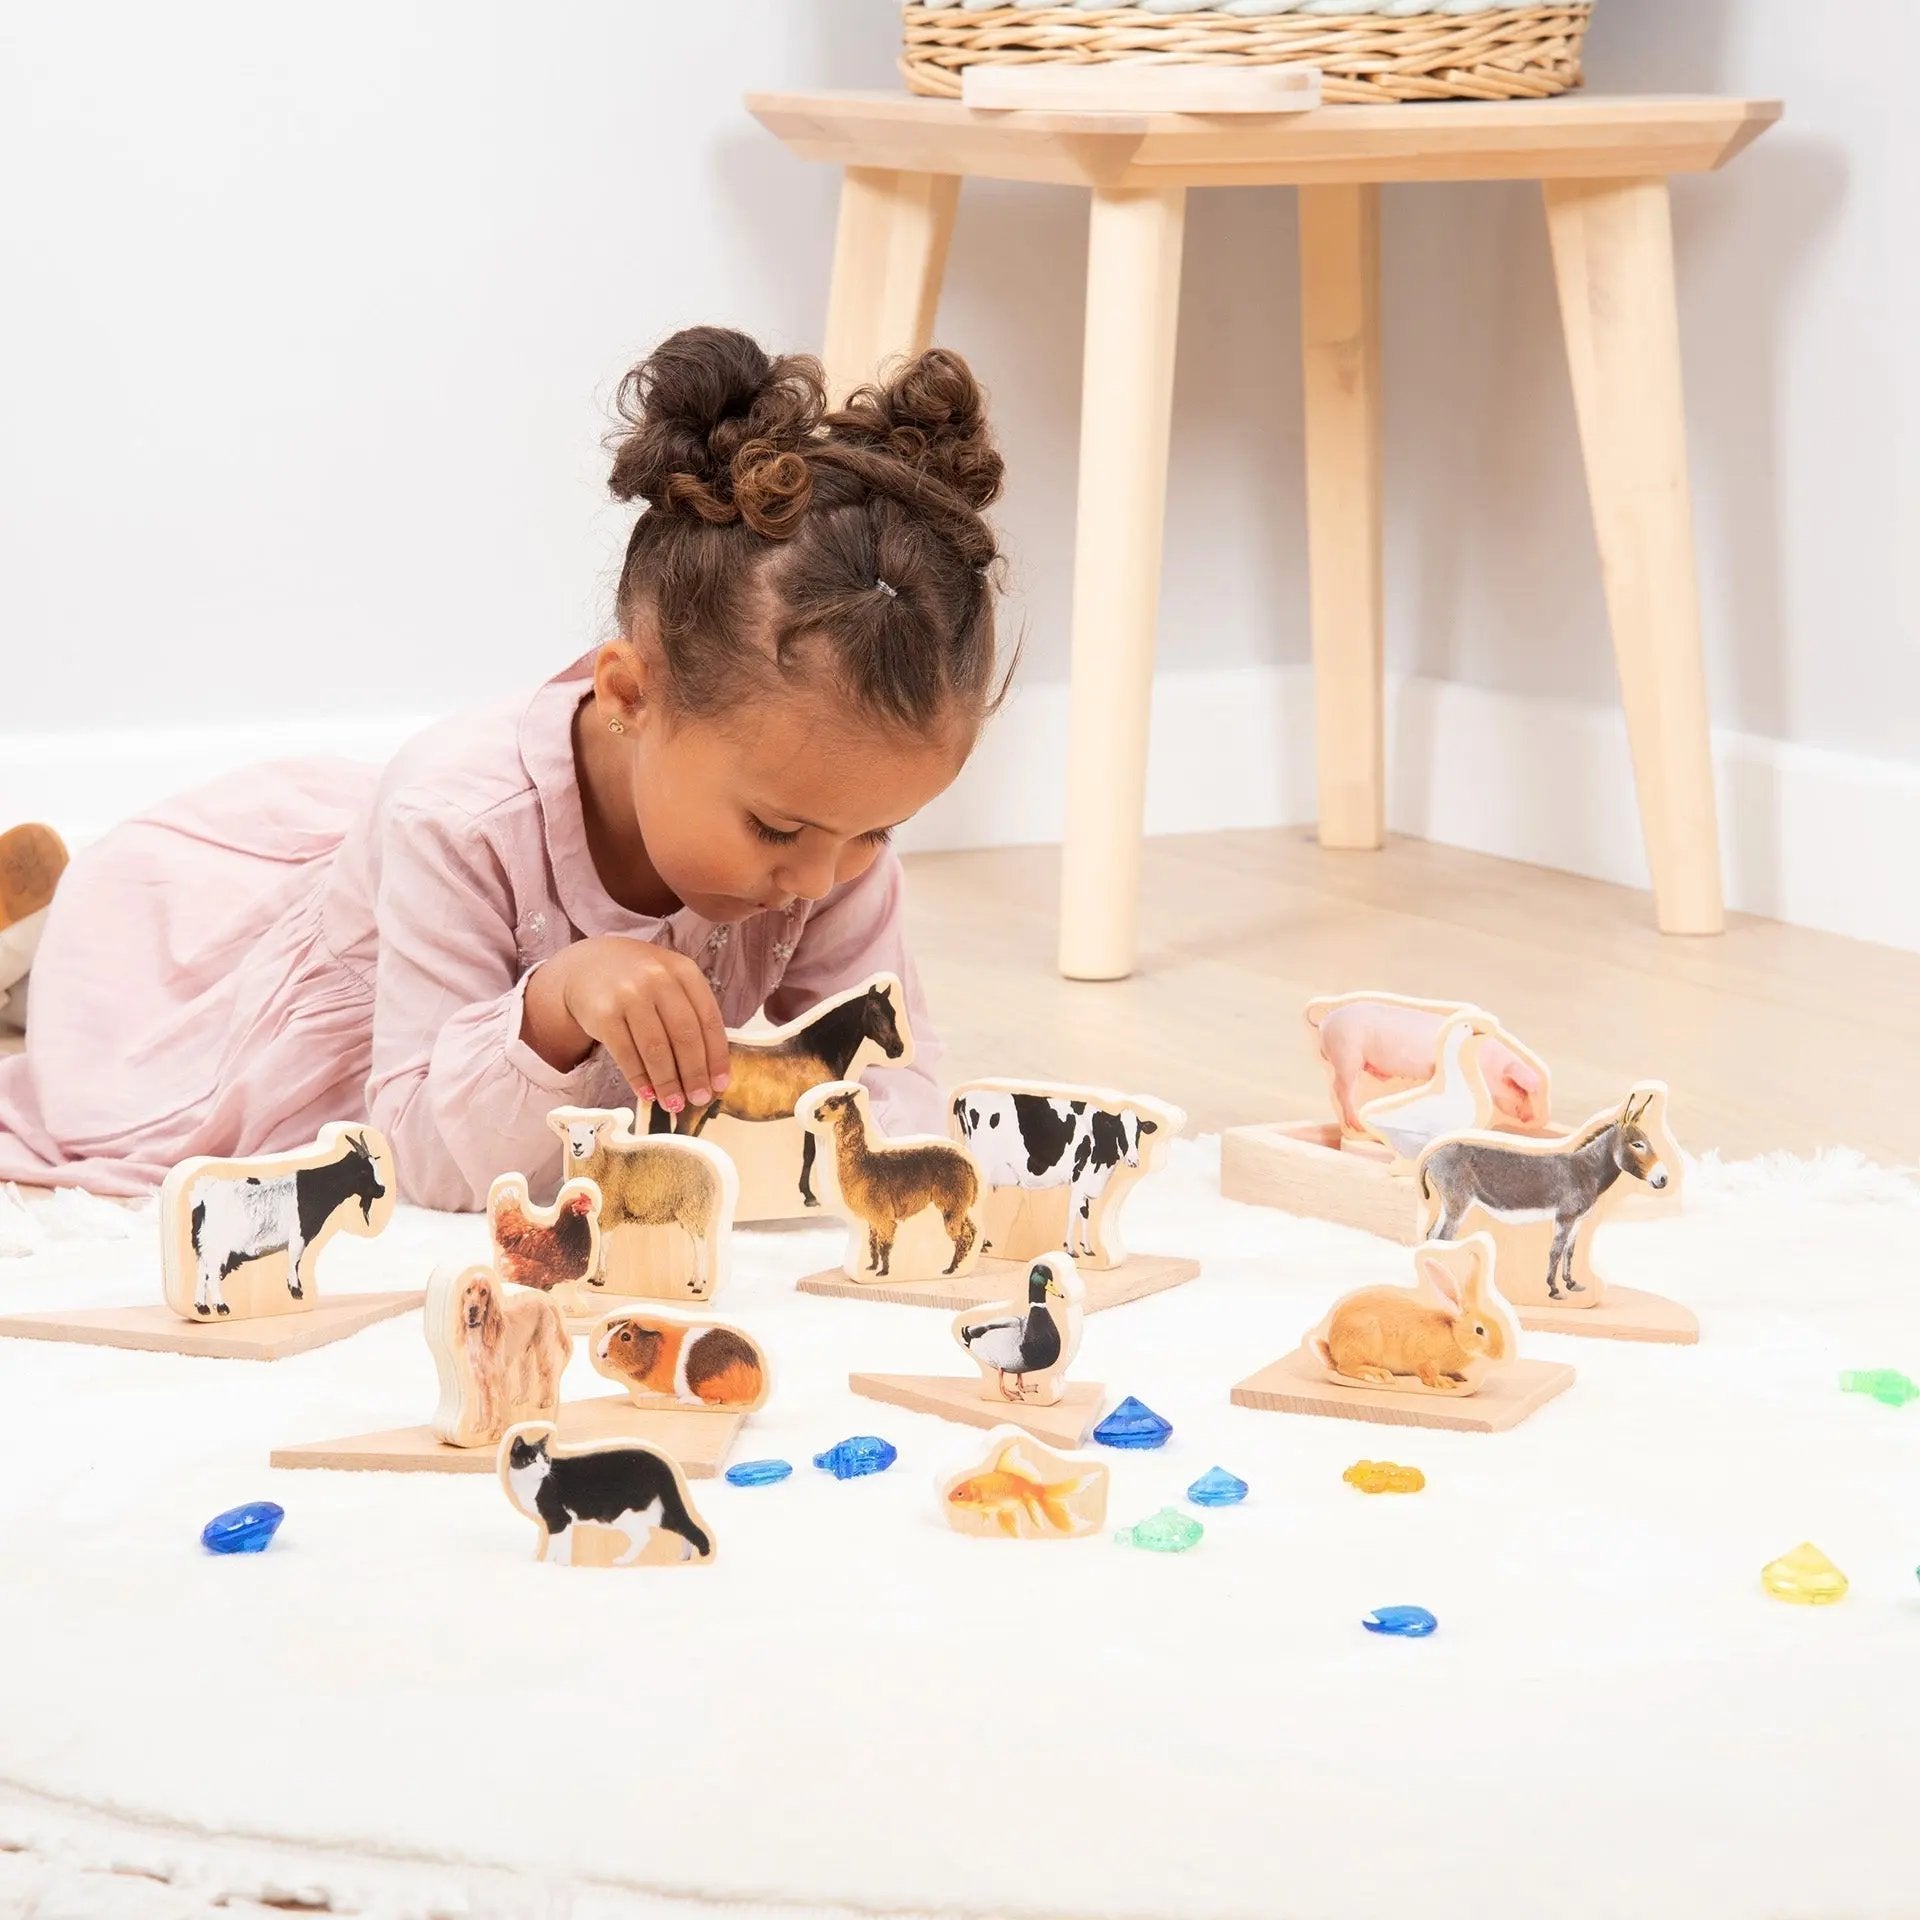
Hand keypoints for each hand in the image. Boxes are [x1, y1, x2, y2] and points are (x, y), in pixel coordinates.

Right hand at [523, 937, 731, 1115]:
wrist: (588, 966)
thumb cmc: (640, 982)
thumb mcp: (670, 983)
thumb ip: (690, 1014)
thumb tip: (708, 1070)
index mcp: (684, 971)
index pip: (709, 1019)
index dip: (717, 1056)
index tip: (721, 1085)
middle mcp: (658, 979)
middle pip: (684, 1035)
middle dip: (695, 1074)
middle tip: (700, 1100)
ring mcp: (628, 994)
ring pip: (656, 1048)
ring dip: (668, 1082)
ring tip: (674, 1104)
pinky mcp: (603, 1013)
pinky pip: (626, 1054)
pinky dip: (639, 1078)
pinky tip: (648, 1094)